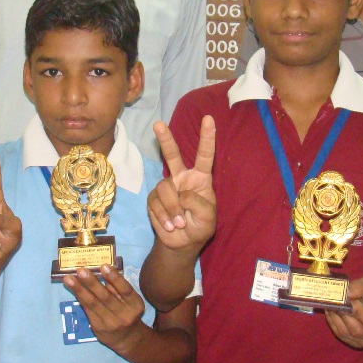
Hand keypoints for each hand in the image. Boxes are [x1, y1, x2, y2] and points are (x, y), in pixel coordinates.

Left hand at [63, 266, 146, 354]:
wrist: (126, 338)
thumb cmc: (128, 312)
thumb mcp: (130, 301)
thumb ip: (118, 287)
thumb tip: (102, 269)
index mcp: (135, 305)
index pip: (125, 290)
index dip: (115, 278)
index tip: (104, 266)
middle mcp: (124, 315)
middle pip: (106, 297)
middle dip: (92, 283)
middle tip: (81, 270)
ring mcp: (110, 323)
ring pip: (93, 304)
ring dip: (79, 290)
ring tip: (69, 279)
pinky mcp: (98, 327)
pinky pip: (87, 309)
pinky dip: (79, 297)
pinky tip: (72, 288)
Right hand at [148, 116, 216, 251]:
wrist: (183, 243)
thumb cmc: (200, 226)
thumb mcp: (208, 217)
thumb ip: (197, 203)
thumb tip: (179, 195)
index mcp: (200, 178)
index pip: (204, 155)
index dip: (207, 138)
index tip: (209, 119)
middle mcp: (182, 178)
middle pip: (172, 155)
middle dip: (165, 139)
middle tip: (158, 124)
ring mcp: (166, 188)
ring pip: (164, 188)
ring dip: (172, 207)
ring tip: (179, 223)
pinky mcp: (154, 199)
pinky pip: (155, 203)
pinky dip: (164, 216)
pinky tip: (171, 226)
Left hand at [325, 274, 362, 348]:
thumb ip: (362, 285)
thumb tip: (346, 293)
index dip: (356, 310)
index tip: (346, 297)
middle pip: (357, 330)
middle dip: (343, 314)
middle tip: (334, 301)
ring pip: (346, 334)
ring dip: (335, 318)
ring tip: (331, 304)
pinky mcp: (357, 344)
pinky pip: (341, 336)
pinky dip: (333, 323)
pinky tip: (331, 312)